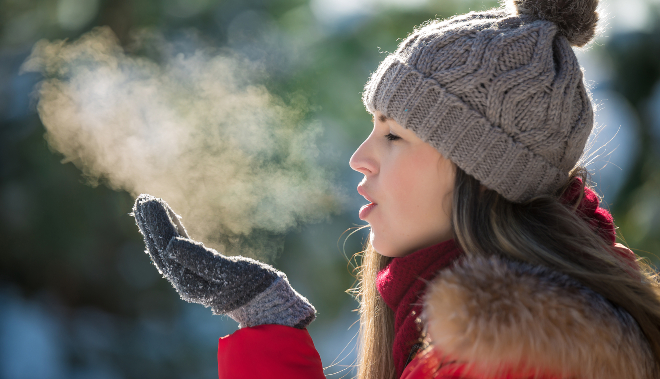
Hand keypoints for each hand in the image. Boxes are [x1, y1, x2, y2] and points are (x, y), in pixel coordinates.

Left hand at [132, 194, 315, 328]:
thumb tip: (170, 245)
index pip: (167, 247)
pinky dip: (173, 232)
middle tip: (143, 198)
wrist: (266, 303)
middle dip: (152, 223)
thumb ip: (201, 260)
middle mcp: (185, 282)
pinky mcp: (199, 273)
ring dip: (157, 227)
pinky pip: (179, 250)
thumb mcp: (231, 273)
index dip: (157, 224)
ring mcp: (190, 278)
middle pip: (162, 248)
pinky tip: (170, 220)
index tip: (151, 200)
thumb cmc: (253, 286)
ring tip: (149, 205)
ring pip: (167, 249)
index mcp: (190, 282)